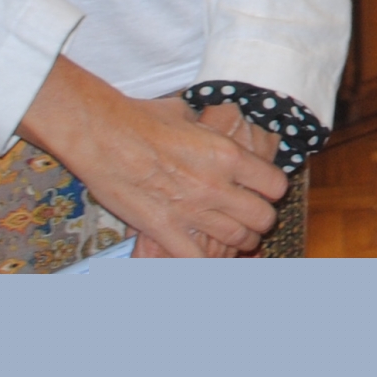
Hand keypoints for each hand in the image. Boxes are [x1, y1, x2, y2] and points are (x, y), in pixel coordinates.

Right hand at [19, 57, 286, 257]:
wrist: (101, 134)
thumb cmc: (140, 118)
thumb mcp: (186, 115)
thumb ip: (206, 130)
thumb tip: (206, 126)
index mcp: (228, 155)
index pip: (275, 185)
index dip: (271, 189)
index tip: (262, 190)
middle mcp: (217, 186)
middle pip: (263, 218)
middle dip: (261, 220)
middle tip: (251, 218)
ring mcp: (192, 212)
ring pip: (238, 240)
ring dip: (241, 242)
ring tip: (237, 241)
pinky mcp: (165, 230)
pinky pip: (197, 259)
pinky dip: (204, 262)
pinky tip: (205, 260)